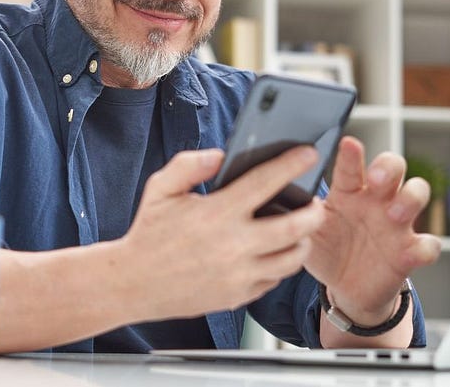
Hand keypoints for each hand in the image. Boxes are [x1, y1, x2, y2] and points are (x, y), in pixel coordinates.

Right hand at [117, 146, 326, 321]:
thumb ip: (189, 165)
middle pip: (295, 228)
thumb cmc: (148, 233)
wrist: (133, 283)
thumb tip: (220, 155)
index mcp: (216, 213)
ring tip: (300, 229)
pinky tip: (274, 252)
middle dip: (314, 212)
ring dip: (302, 241)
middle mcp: (233, 245)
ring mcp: (238, 274)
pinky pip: (273, 279)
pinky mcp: (238, 295)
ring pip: (291, 258)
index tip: (307, 154)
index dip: (291, 165)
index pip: (265, 183)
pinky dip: (280, 264)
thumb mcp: (160, 189)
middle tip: (316, 202)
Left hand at [304, 136, 441, 325]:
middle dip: (389, 167)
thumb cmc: (326, 250)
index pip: (351, 167)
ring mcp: (396, 224)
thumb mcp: (308, 232)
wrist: (344, 288)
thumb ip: (300, 214)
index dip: (351, 155)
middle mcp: (376, 200)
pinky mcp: (410, 251)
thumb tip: (285, 195)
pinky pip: (429, 244)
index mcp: (348, 192)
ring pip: (416, 194)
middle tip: (376, 178)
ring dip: (410, 198)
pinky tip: (414, 251)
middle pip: (393, 167)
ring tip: (395, 213)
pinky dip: (426, 246)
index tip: (348, 143)